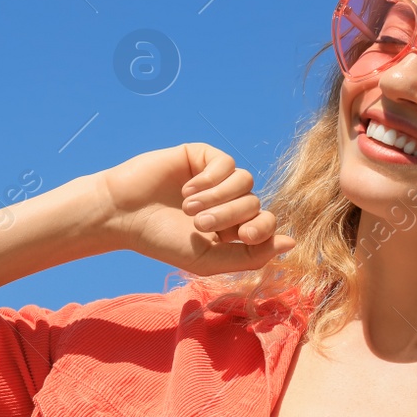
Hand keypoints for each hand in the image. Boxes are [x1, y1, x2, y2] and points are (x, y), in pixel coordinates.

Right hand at [102, 143, 295, 275]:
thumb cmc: (162, 241)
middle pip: (255, 203)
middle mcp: (228, 201)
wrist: (123, 215)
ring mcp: (216, 178)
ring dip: (219, 198)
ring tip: (189, 209)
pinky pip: (227, 163)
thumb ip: (251, 256)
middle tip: (199, 225)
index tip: (244, 236)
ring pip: (246, 181)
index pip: (267, 223)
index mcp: (231, 228)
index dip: (264, 228)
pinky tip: (187, 189)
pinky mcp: (202, 157)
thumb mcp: (208, 260)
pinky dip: (210, 178)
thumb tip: (293, 244)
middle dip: (231, 216)